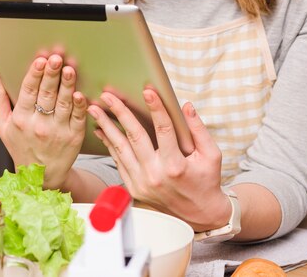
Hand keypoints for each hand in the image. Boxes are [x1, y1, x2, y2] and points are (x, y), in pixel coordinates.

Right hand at [0, 53, 86, 189]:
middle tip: (55, 58)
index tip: (39, 61)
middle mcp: (38, 126)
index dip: (34, 75)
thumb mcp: (2, 125)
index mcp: (20, 119)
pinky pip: (77, 118)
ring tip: (69, 69)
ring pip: (63, 104)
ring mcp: (57, 132)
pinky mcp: (74, 138)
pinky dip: (79, 106)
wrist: (40, 176)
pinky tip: (79, 94)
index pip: (27, 92)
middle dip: (51, 75)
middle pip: (46, 95)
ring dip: (67, 85)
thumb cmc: (20, 144)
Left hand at [87, 89, 231, 231]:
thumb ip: (199, 129)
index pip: (164, 130)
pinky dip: (109, 144)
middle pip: (135, 136)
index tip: (148, 91)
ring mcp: (142, 183)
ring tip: (95, 109)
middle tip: (108, 96)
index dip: (156, 108)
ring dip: (106, 126)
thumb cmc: (206, 181)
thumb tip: (186, 106)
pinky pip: (118, 162)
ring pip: (121, 148)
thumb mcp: (211, 154)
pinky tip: (101, 129)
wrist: (199, 215)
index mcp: (175, 165)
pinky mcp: (134, 188)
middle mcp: (156, 175)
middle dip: (120, 113)